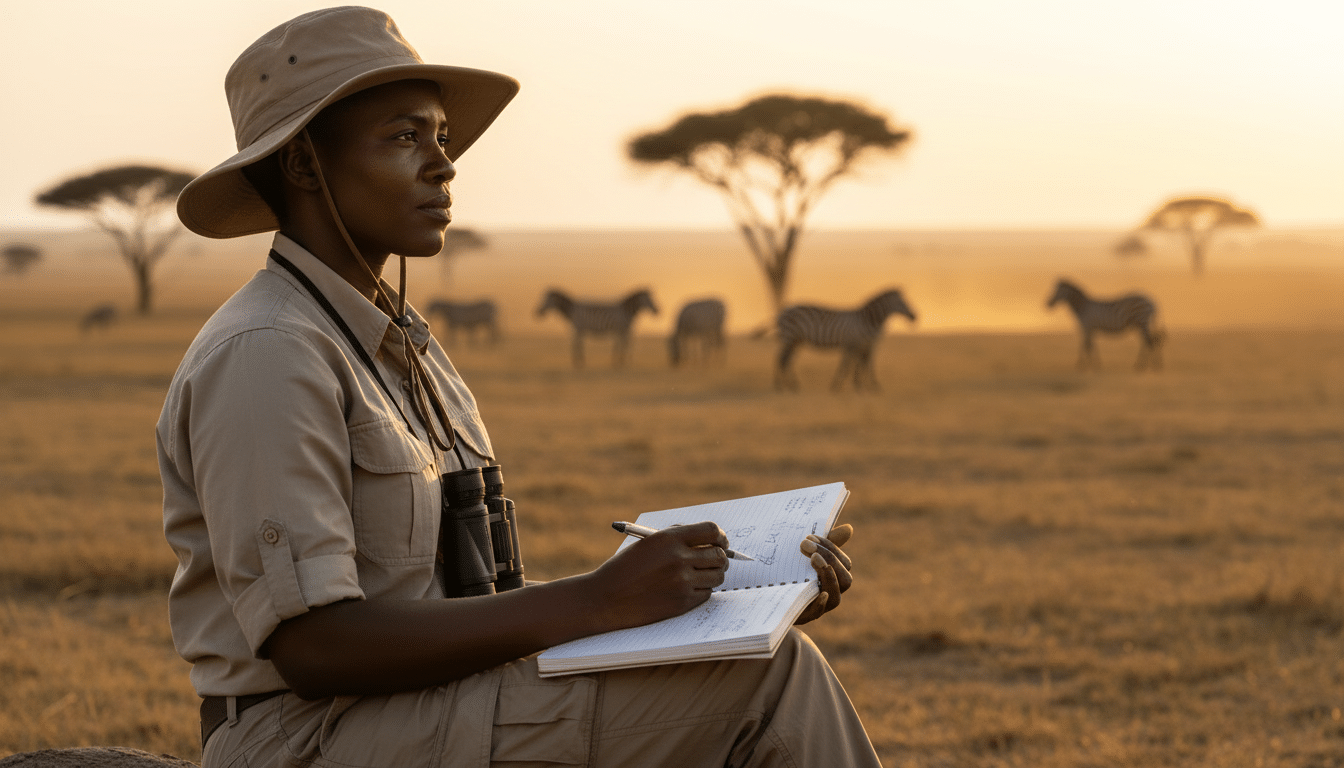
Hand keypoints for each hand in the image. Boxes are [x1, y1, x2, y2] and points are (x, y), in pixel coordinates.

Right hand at [585, 520, 729, 630]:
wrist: (605, 599)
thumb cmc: (625, 568)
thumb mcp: (648, 542)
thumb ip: (677, 537)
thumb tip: (710, 538)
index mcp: (669, 538)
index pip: (712, 531)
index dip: (721, 536)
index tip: (721, 541)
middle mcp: (679, 559)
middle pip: (720, 555)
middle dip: (721, 557)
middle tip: (716, 559)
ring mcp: (682, 583)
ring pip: (717, 576)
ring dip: (713, 574)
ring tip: (700, 574)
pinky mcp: (682, 603)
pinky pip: (707, 594)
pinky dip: (702, 590)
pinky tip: (687, 588)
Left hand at [794, 523, 853, 624]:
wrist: (759, 590)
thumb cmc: (784, 570)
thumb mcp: (802, 553)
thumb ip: (823, 544)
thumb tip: (849, 529)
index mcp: (831, 578)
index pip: (844, 563)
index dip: (831, 548)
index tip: (811, 536)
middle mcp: (828, 593)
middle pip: (845, 580)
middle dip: (830, 559)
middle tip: (806, 544)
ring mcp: (817, 607)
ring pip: (835, 598)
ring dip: (828, 575)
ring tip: (813, 558)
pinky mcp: (801, 616)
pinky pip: (817, 613)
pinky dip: (821, 603)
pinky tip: (820, 592)